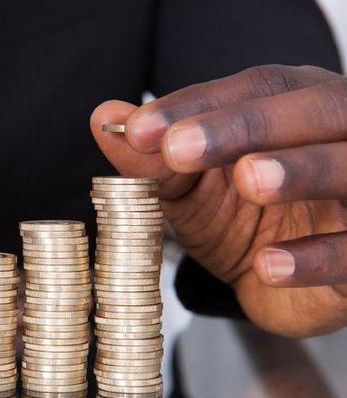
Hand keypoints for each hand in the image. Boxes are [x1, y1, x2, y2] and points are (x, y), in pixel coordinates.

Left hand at [91, 64, 346, 336]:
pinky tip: (269, 263)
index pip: (252, 89)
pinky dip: (315, 257)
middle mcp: (337, 134)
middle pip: (311, 111)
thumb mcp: (188, 186)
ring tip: (249, 179)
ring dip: (300, 170)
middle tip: (181, 149)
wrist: (278, 278)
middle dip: (245, 126)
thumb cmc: (240, 215)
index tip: (139, 129)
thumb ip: (152, 157)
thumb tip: (104, 117)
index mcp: (291, 106)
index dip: (194, 107)